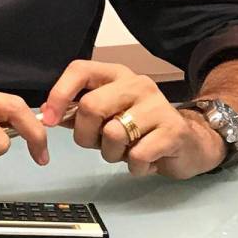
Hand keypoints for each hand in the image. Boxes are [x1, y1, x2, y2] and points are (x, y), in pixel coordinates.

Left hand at [42, 61, 225, 178]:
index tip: (49, 120)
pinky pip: (136, 156)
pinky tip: (144, 160)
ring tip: (125, 152)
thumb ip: (79, 112)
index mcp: (115, 74)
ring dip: (111, 154)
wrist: (190, 141)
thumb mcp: (109, 114)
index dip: (59, 94)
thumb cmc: (141, 128)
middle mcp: (136, 83)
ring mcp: (156, 105)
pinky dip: (133, 166)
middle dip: (85, 135)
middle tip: (97, 145)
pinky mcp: (173, 130)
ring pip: (112, 134)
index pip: (79, 70)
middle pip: (91, 106)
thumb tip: (47, 113)